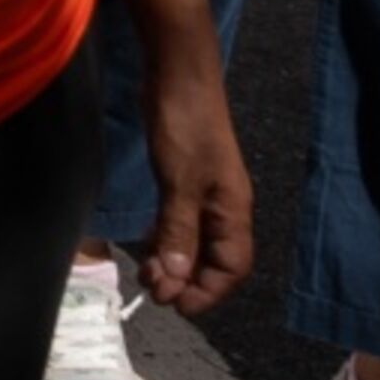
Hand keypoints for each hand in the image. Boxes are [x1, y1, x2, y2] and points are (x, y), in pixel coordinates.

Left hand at [130, 51, 256, 316]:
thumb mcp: (179, 182)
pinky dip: (165, 237)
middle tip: (152, 289)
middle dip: (186, 280)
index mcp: (233, 211)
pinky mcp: (183, 179)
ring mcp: (203, 192)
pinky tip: (147, 245)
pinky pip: (180, 221)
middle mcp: (224, 207)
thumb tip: (177, 279)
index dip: (208, 291)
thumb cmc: (185, 125)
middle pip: (213, 260)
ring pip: (193, 242)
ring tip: (146, 273)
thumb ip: (179, 231)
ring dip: (172, 262)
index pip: (232, 267)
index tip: (177, 305)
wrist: (178, 74)